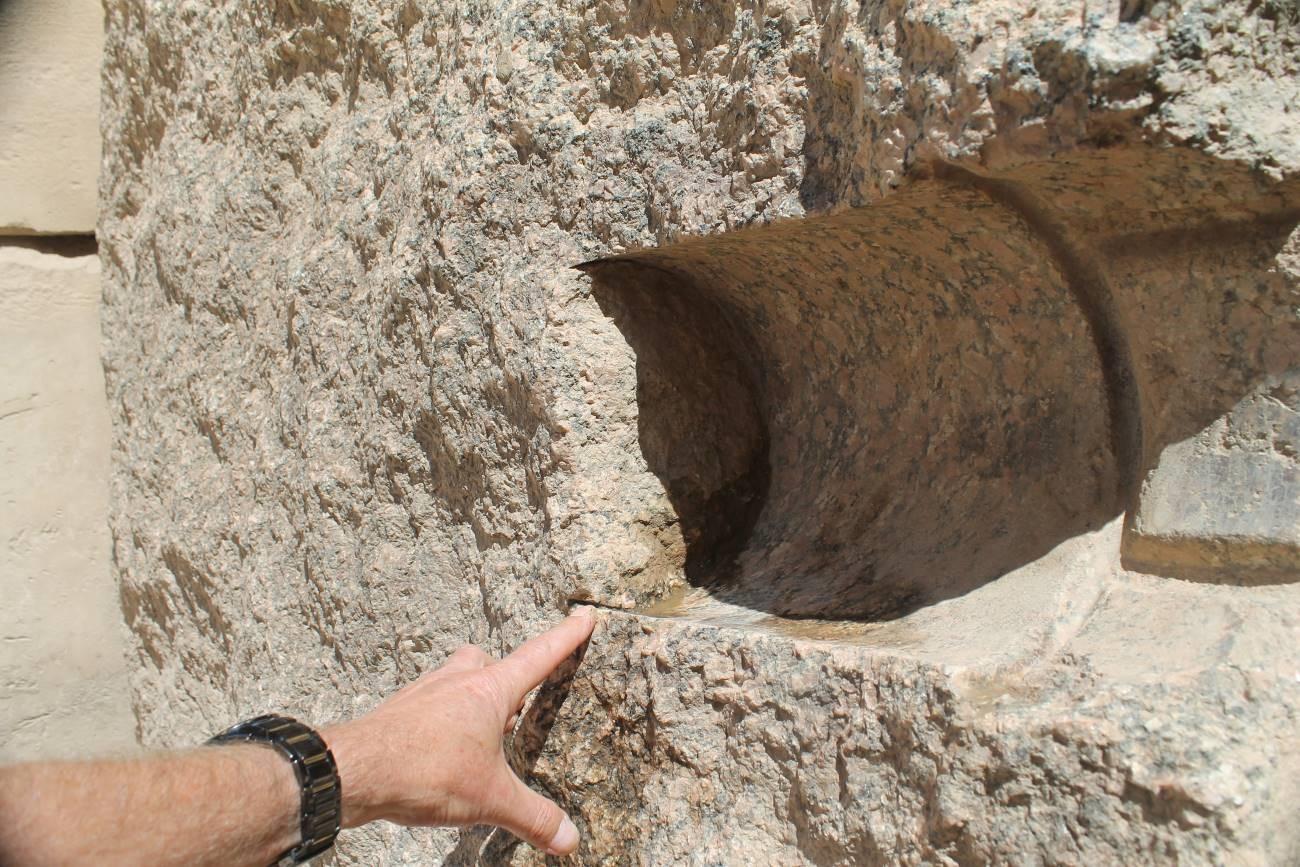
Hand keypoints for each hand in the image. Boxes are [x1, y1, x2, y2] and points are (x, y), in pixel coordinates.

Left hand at [324, 609, 596, 855]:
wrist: (354, 770)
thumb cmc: (425, 770)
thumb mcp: (490, 799)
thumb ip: (533, 817)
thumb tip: (570, 840)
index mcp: (489, 691)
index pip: (539, 657)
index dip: (565, 637)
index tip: (582, 616)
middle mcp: (458, 680)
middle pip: (490, 662)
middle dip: (506, 676)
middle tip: (516, 700)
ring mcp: (426, 692)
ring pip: (457, 677)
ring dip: (471, 696)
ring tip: (478, 730)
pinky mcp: (401, 710)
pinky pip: (431, 701)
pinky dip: (443, 716)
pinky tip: (441, 745)